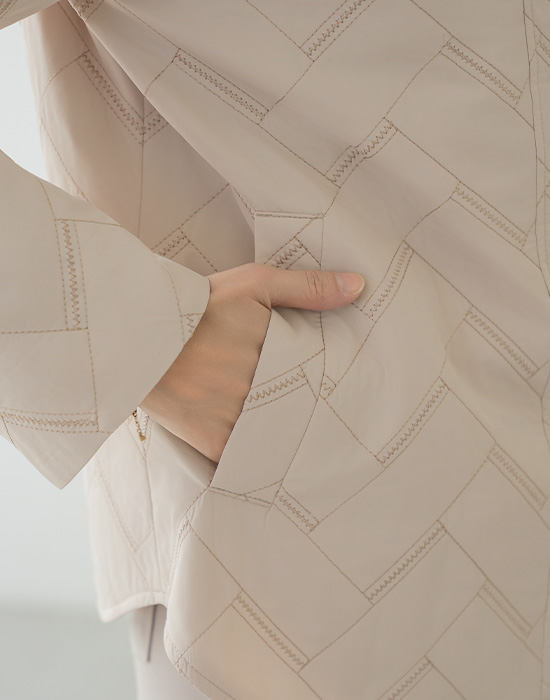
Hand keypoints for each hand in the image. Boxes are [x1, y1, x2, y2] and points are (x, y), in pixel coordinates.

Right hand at [139, 262, 364, 462]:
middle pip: (303, 408)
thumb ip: (307, 287)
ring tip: (311, 441)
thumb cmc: (198, 306)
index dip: (335, 383)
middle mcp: (261, 390)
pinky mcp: (215, 443)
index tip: (348, 387)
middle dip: (315, 410)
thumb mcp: (253, 284)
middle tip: (339, 420)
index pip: (322, 377)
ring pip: (281, 436)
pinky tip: (274, 456)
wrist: (138, 333)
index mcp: (277, 354)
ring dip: (292, 436)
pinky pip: (250, 459)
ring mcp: (237, 419)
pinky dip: (262, 457)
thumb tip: (360, 286)